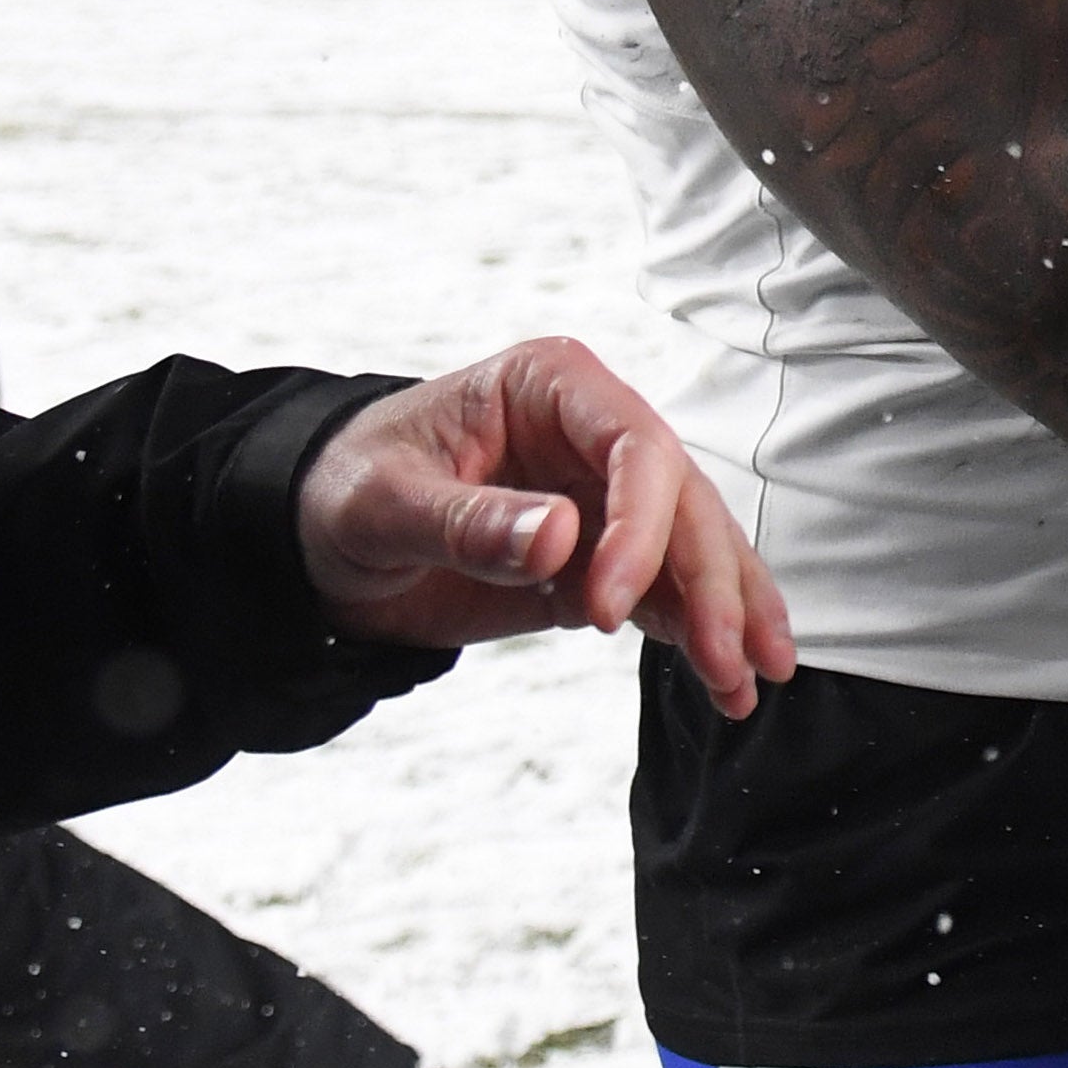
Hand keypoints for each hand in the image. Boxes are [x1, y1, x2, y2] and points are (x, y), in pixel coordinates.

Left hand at [295, 335, 794, 717]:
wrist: (315, 538)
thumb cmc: (342, 489)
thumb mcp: (383, 503)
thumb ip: (470, 521)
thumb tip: (559, 537)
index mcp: (551, 387)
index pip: (636, 445)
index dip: (642, 526)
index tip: (607, 609)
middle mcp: (593, 435)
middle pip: (684, 501)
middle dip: (712, 582)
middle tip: (724, 661)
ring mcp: (603, 498)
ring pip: (694, 546)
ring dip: (728, 612)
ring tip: (752, 680)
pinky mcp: (597, 557)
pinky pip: (664, 588)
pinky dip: (696, 631)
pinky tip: (725, 677)